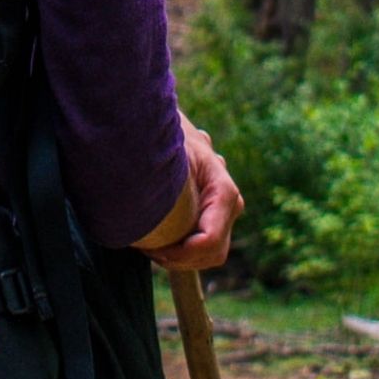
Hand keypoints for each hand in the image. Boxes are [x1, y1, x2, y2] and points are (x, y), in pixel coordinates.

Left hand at [148, 114, 242, 271]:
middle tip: (148, 250)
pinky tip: (159, 239)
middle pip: (213, 252)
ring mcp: (224, 208)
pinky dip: (184, 250)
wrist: (166, 119)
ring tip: (150, 245)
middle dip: (181, 259)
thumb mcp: (165, 156)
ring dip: (182, 257)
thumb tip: (149, 213)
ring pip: (211, 253)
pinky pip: (204, 242)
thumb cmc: (164, 136)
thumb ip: (166, 183)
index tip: (151, 248)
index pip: (209, 240)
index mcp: (222, 191)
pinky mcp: (214, 212)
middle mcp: (230, 202)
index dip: (181, 254)